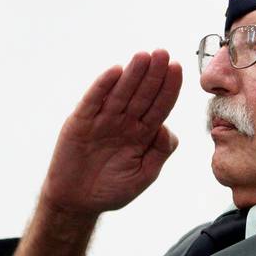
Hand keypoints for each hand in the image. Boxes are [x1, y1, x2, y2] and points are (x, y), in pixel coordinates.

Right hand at [40, 49, 181, 216]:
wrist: (78, 202)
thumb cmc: (113, 188)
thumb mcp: (145, 174)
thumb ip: (159, 151)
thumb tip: (166, 127)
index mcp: (143, 133)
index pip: (160, 105)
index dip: (169, 87)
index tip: (177, 68)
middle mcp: (125, 122)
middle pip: (143, 94)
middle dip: (154, 74)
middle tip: (163, 53)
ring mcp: (103, 120)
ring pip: (121, 93)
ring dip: (132, 74)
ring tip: (143, 56)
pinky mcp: (81, 122)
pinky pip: (94, 101)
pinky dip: (103, 86)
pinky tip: (115, 71)